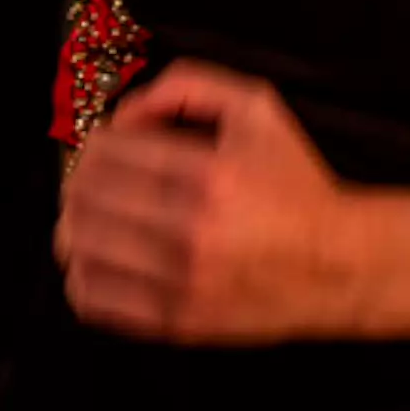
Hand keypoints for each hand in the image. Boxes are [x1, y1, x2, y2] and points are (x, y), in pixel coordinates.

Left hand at [57, 61, 357, 343]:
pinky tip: (97, 260)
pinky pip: (94, 301)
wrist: (337, 264)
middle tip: (89, 181)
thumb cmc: (295, 184)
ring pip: (80, 249)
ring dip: (72, 227)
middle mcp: (191, 230)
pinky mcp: (176, 323)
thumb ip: (187, 87)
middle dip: (77, 183)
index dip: (92, 145)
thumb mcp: (256, 108)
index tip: (103, 148)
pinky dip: (81, 276)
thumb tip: (125, 112)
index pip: (106, 154)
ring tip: (88, 219)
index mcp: (208, 173)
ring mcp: (180, 282)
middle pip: (84, 200)